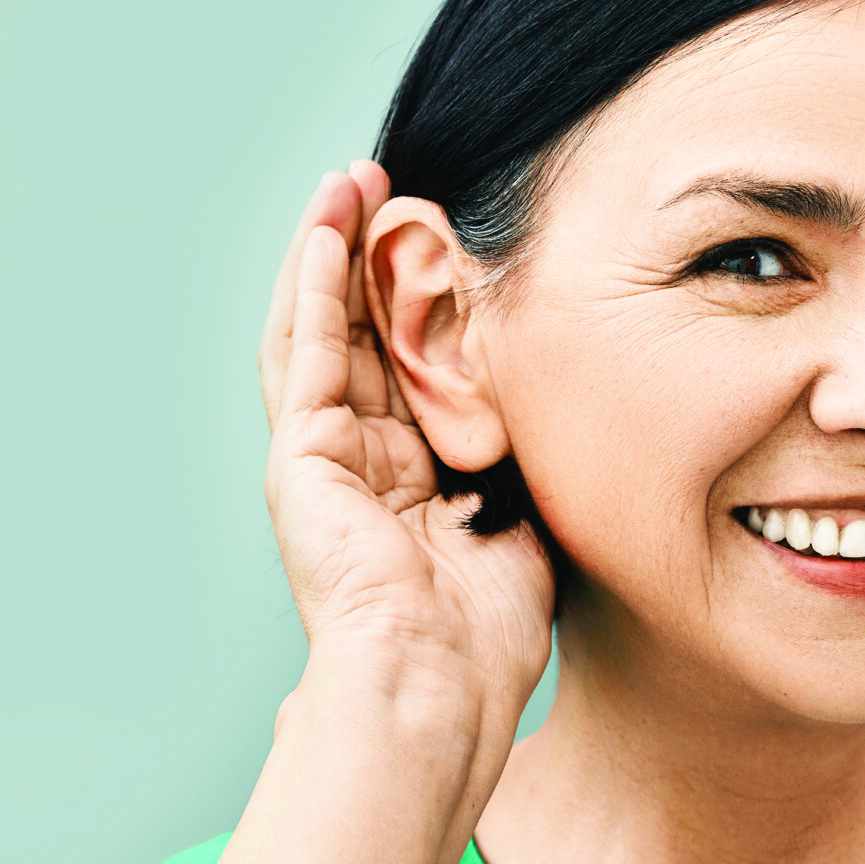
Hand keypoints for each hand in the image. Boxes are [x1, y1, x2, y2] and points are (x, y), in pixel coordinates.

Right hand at [258, 163, 554, 741]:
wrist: (438, 683)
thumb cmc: (489, 630)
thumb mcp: (523, 511)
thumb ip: (522, 452)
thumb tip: (564, 391)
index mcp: (409, 480)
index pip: (410, 364)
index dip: (422, 297)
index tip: (447, 234)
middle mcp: (358, 462)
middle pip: (360, 332)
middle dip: (372, 254)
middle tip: (391, 181)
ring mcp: (322, 459)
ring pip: (323, 329)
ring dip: (333, 250)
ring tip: (353, 180)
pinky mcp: (300, 458)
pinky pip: (305, 353)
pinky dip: (312, 287)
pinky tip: (326, 229)